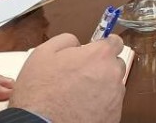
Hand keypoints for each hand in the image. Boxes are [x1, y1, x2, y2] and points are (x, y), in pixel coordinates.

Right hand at [8, 34, 124, 122]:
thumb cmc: (39, 94)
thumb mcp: (43, 53)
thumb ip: (66, 40)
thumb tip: (76, 42)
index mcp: (99, 56)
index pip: (115, 42)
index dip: (105, 44)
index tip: (99, 49)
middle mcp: (112, 74)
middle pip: (114, 64)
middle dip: (101, 67)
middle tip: (80, 76)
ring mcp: (114, 97)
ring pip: (113, 85)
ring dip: (101, 86)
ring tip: (77, 95)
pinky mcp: (113, 115)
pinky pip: (110, 104)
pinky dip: (100, 105)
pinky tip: (81, 107)